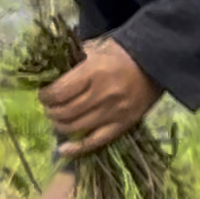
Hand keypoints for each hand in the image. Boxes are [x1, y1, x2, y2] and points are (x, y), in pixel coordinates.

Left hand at [41, 39, 159, 154]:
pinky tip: (64, 149)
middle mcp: (103, 95)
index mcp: (94, 72)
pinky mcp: (123, 125)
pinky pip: (96, 142)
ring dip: (60, 125)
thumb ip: (72, 61)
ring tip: (58, 119)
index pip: (59, 92)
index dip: (45, 96)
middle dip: (51, 110)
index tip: (44, 94)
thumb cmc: (121, 53)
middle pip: (65, 112)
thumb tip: (48, 75)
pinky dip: (77, 148)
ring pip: (76, 128)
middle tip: (50, 106)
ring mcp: (114, 112)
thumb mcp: (95, 48)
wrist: (155, 63)